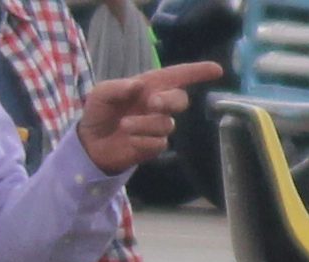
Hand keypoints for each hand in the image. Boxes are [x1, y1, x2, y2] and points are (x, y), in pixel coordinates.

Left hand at [81, 62, 222, 173]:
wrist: (91, 143)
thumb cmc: (99, 111)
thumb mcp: (100, 93)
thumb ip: (117, 87)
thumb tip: (138, 86)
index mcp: (149, 86)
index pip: (177, 76)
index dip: (197, 72)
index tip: (217, 70)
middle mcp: (158, 104)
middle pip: (180, 99)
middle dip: (170, 100)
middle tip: (152, 103)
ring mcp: (159, 125)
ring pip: (166, 124)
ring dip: (144, 124)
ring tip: (124, 125)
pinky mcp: (156, 145)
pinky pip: (159, 143)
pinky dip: (142, 141)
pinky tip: (129, 140)